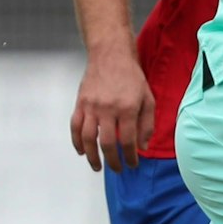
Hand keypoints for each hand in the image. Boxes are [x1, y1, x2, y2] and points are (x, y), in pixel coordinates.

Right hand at [70, 53, 155, 171]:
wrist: (111, 54)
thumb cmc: (131, 76)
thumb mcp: (147, 98)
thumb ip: (147, 124)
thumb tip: (142, 147)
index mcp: (127, 108)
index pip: (128, 140)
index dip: (130, 157)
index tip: (132, 164)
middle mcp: (108, 108)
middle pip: (107, 143)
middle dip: (112, 161)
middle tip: (116, 170)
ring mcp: (91, 106)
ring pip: (87, 138)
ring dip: (92, 156)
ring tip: (97, 167)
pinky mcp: (80, 102)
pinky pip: (75, 126)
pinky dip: (76, 141)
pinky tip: (82, 151)